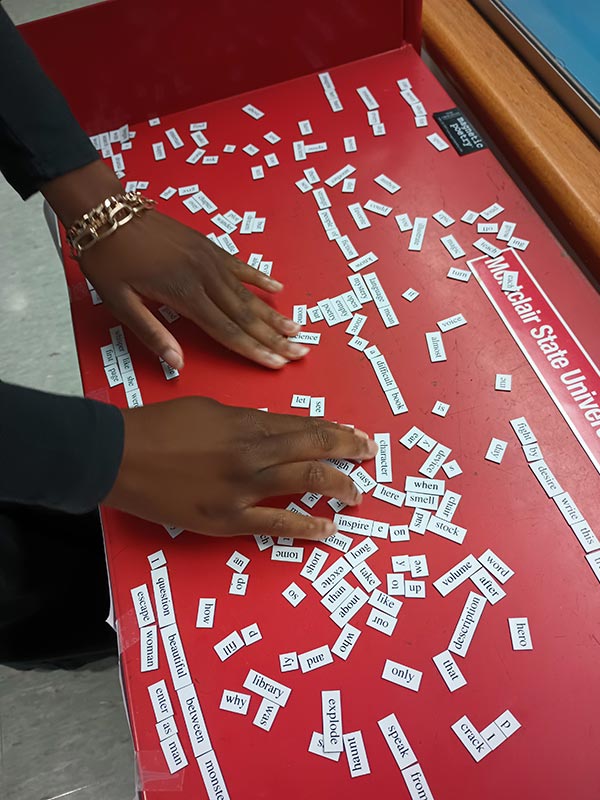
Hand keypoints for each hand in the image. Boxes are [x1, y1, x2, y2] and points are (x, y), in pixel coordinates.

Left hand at [43, 162, 305, 369]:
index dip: (253, 351)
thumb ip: (152, 333)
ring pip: (247, 293)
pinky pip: (240, 266)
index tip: (276, 364)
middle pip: (245, 315)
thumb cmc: (109, 259)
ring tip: (296, 329)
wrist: (106, 211)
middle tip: (299, 352)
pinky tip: (278, 289)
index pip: (227, 331)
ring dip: (273, 314)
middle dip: (274, 338)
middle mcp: (204, 277)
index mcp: (184, 294)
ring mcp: (210, 259)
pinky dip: (260, 278)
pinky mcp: (208, 246)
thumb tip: (177, 364)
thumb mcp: (120, 302)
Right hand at [104, 397, 377, 538]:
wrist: (120, 456)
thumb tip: (276, 432)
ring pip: (305, 483)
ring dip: (338, 486)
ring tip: (356, 493)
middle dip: (349, 451)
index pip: (305, 426)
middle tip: (369, 455)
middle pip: (315, 450)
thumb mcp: (210, 410)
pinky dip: (307, 525)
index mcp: (248, 423)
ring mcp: (243, 489)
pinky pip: (277, 524)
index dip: (335, 431)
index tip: (355, 435)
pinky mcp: (228, 519)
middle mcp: (254, 454)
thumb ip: (248, 422)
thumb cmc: (161, 426)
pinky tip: (327, 527)